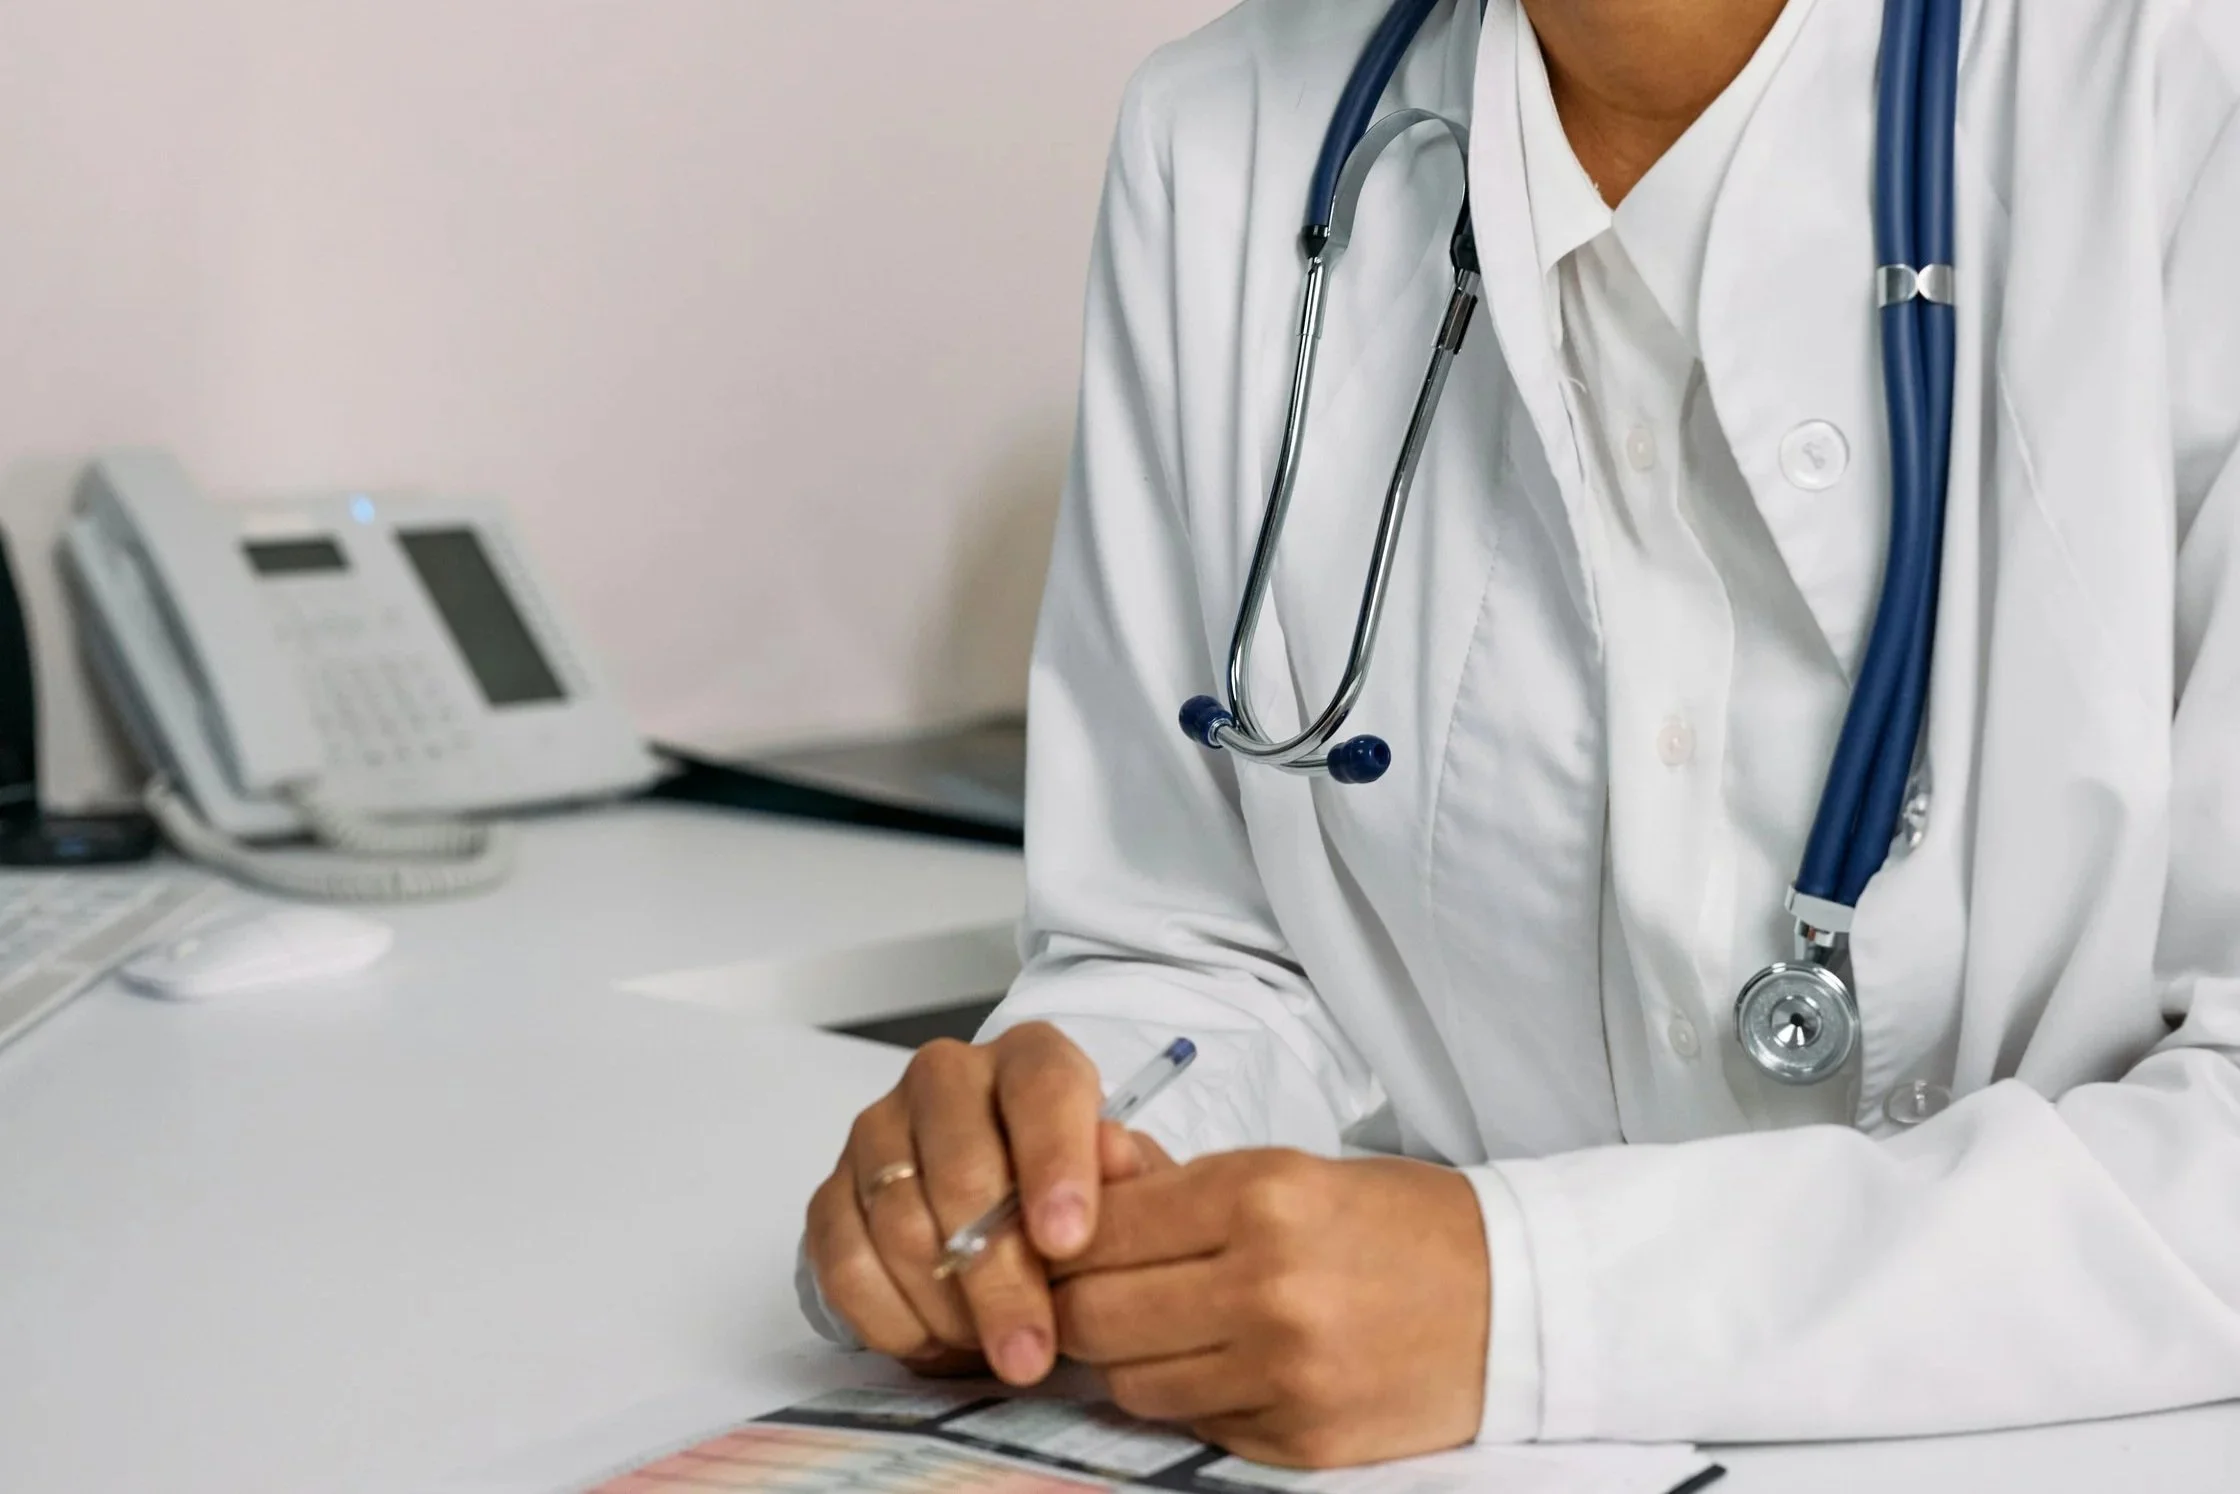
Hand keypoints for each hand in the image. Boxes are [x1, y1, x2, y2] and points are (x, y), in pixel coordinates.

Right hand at [803, 1024, 1166, 1384]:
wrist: (1004, 1216)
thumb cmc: (1071, 1195)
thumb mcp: (1123, 1185)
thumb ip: (1128, 1176)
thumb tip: (1117, 1160)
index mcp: (1029, 1057)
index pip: (1041, 1088)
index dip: (1055, 1163)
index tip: (1067, 1242)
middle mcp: (946, 1077)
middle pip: (962, 1170)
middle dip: (1000, 1277)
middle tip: (1030, 1352)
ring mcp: (879, 1131)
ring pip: (901, 1224)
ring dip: (949, 1307)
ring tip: (993, 1350)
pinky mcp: (832, 1190)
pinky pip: (843, 1262)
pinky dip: (891, 1318)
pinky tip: (935, 1341)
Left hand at [1051, 1149, 1488, 1467]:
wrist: (1512, 1299)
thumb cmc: (1391, 1222)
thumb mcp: (1286, 1169)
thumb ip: (1175, 1181)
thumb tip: (1081, 1168)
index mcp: (1262, 1195)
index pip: (1098, 1229)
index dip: (1063, 1239)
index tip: (1064, 1242)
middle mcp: (1267, 1286)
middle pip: (1094, 1316)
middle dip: (1077, 1306)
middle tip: (1096, 1294)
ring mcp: (1285, 1373)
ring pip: (1130, 1383)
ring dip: (1128, 1360)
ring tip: (1165, 1331)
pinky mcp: (1301, 1441)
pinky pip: (1192, 1425)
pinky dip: (1190, 1399)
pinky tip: (1223, 1367)